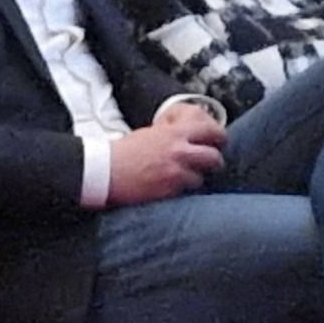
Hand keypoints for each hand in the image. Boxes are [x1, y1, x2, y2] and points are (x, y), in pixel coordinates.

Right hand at [108, 114, 225, 205]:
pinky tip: (171, 187)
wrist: (104, 170)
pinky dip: (180, 190)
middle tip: (210, 164)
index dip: (219, 137)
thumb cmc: (123, 153)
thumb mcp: (151, 133)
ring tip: (186, 178)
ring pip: (201, 177)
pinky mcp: (168, 190)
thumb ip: (173, 134)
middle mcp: (178, 152)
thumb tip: (188, 137)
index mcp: (174, 133)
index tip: (218, 141)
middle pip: (214, 157)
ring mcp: (174, 172)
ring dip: (196, 178)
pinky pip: (185, 191)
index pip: (211, 131)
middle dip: (214, 162)